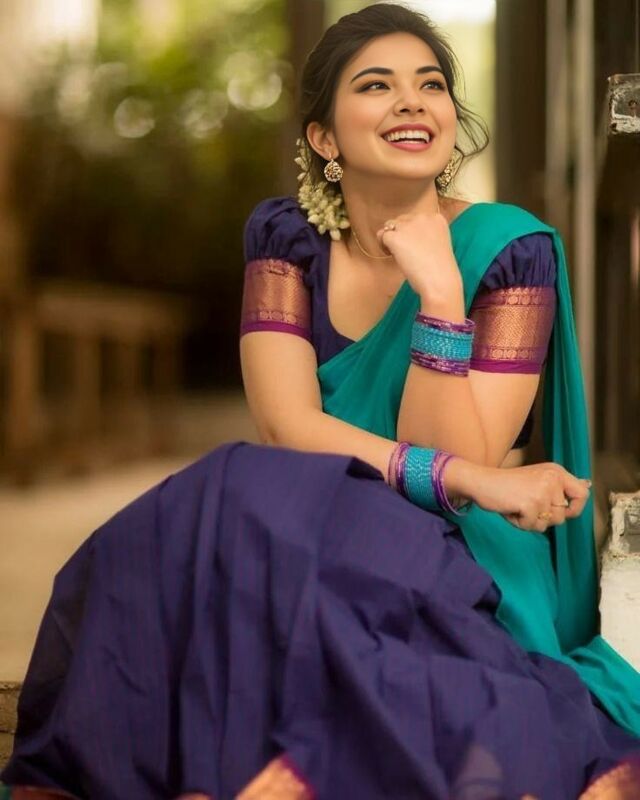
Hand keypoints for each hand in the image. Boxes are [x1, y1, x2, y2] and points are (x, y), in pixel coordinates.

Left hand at [375, 211, 462, 301]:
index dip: (411, 232)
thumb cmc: (440, 270)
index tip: (415, 246)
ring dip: (391, 238)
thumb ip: (425, 236)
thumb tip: (407, 238)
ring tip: (397, 254)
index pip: (416, 218)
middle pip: (402, 220)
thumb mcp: (438, 244)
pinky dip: (383, 246)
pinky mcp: (396, 237)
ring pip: (389, 226)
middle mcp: (423, 217)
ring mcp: (409, 226)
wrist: (440, 280)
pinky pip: (382, 236)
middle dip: (401, 234)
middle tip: (406, 252)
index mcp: (436, 218)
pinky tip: (391, 256)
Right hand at [457, 460, 591, 532]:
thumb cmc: (508, 484)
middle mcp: (553, 479)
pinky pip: (532, 526)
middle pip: (563, 515)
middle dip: (545, 518)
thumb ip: (560, 486)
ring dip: (531, 521)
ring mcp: (542, 491)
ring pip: (548, 523)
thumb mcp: (538, 479)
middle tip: (527, 506)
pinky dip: (520, 523)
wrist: (482, 482)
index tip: (559, 510)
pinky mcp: (531, 503)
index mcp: (556, 472)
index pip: (583, 493)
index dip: (575, 508)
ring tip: (518, 507)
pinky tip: (511, 510)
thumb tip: (588, 485)